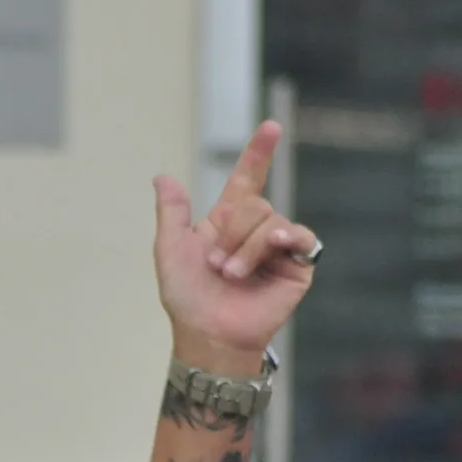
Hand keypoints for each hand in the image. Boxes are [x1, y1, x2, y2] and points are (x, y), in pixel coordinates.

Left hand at [153, 120, 317, 373]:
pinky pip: (298, 236)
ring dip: (246, 247)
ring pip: (271, 219)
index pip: (247, 179)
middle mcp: (255, 230)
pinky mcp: (297, 265)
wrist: (208, 334)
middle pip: (253, 203)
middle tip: (216, 266)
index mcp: (226, 222)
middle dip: (231, 232)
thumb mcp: (170, 251)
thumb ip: (171, 213)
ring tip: (231, 275)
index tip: (271, 127)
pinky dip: (281, 240)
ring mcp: (278, 247)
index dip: (258, 153)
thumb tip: (162, 177)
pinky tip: (271, 251)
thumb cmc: (188, 299)